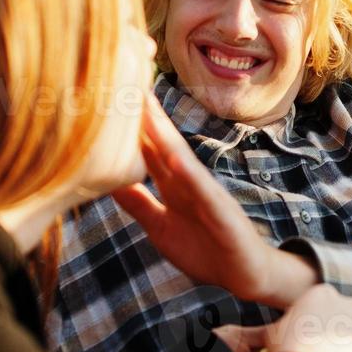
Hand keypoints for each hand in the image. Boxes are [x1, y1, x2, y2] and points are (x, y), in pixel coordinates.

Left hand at [112, 98, 318, 308]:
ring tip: (145, 103)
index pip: (146, 147)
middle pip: (161, 140)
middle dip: (143, 111)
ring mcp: (205, 192)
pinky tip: (174, 156)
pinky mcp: (220, 210)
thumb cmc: (205, 249)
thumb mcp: (159, 225)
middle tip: (124, 77)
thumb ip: (138, 202)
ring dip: (162, 130)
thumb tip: (108, 181)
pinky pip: (202, 189)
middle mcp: (187, 180)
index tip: (106, 96)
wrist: (244, 273)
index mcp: (172, 184)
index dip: (127, 124)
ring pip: (180, 156)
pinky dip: (187, 172)